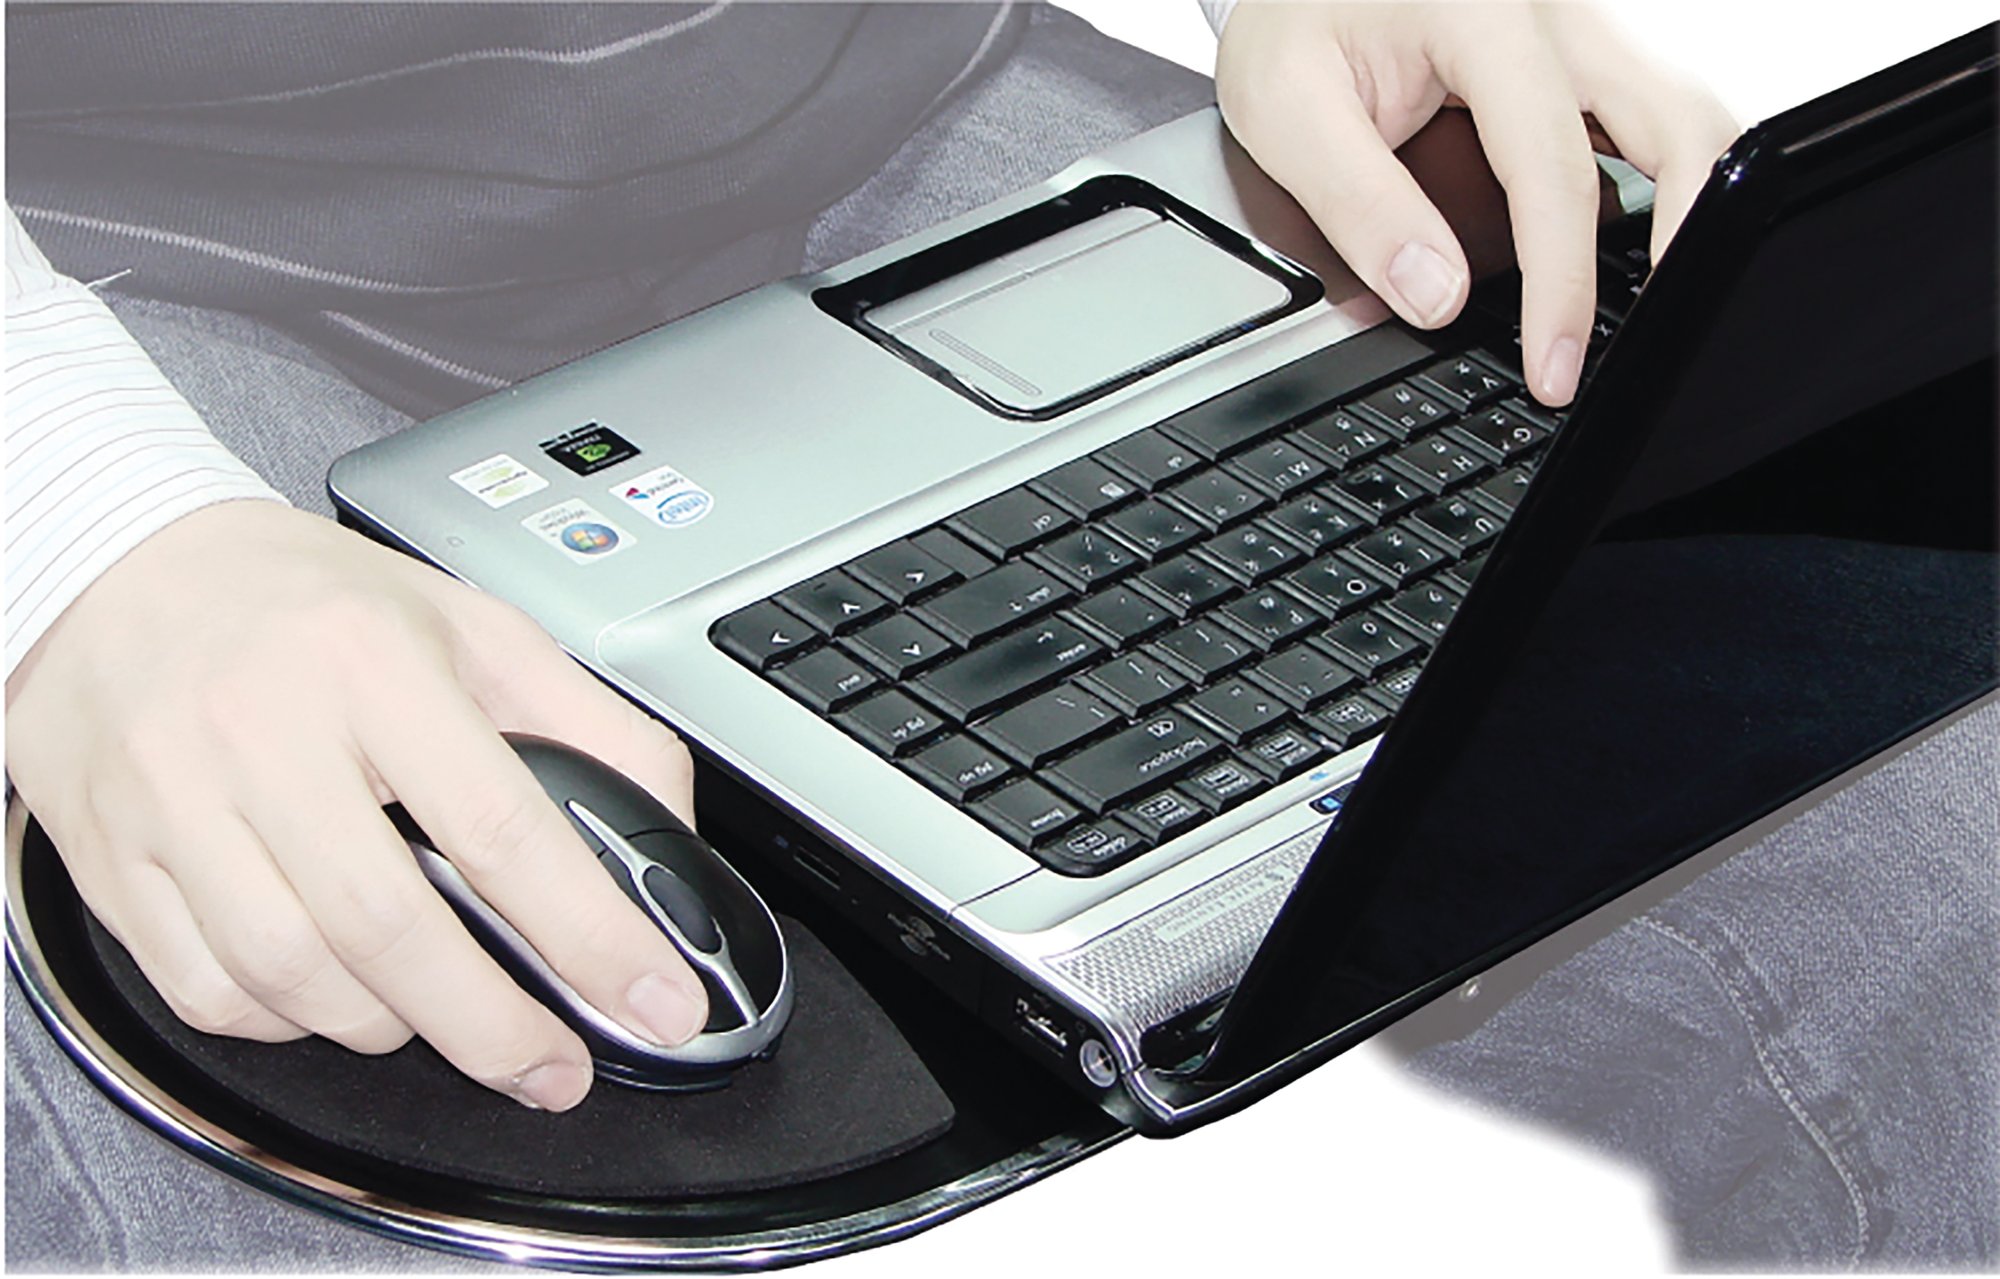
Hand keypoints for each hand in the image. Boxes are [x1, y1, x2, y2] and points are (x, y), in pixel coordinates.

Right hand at [5, 500, 705, 1110]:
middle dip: (492, 1026)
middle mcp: (263, 728)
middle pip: (389, 927)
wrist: (126, 570)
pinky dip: (288, 1020)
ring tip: (443, 1012)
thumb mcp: (474, 627)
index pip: (502, 826)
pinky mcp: (110, 860)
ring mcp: (171, 800)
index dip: (589, 933)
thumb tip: (667, 835)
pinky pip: (208, 992)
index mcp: (372, 661)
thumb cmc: (315, 605)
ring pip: (292, 977)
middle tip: (554, 1067)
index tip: (651, 998)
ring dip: (389, 1025)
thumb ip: (589, 724)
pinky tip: (333, 992)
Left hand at [1215, 1, 1738, 405]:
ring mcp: (1584, 32)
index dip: (1561, 281)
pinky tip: (1641, 255)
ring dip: (1691, 210)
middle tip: (1654, 341)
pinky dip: (1666, 189)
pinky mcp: (1587, 59)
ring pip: (1687, 117)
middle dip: (1685, 240)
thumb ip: (1360, 205)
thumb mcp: (1284, 109)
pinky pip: (1653, 122)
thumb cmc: (1294, 18)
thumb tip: (1436, 297)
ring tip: (1659, 309)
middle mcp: (1559, 14)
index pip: (1551, 165)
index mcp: (1486, 15)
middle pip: (1679, 122)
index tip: (1555, 366)